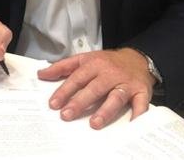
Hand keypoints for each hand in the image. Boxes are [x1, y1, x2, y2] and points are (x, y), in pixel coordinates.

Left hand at [38, 48, 154, 128]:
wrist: (137, 59)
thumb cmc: (107, 62)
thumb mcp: (83, 59)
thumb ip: (62, 67)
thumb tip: (42, 74)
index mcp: (94, 64)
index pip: (76, 78)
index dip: (64, 91)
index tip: (54, 104)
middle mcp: (109, 73)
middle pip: (94, 88)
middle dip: (80, 102)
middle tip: (67, 115)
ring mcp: (126, 83)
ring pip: (115, 97)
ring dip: (105, 110)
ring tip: (94, 123)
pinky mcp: (142, 91)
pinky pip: (141, 104)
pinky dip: (138, 114)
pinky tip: (131, 124)